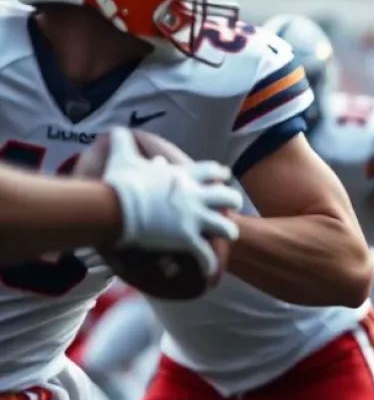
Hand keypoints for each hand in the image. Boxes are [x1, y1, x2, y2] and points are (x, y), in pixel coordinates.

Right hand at [103, 127, 242, 275]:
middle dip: (233, 201)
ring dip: (229, 231)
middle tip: (233, 205)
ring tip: (230, 236)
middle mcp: (195, 195)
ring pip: (225, 226)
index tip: (224, 175)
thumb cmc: (121, 183)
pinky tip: (212, 270)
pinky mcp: (186, 238)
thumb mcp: (124, 157)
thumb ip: (124, 142)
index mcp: (184, 176)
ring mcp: (193, 218)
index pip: (211, 170)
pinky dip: (209, 263)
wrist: (116, 208)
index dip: (220, 173)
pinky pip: (205, 254)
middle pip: (227, 196)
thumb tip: (115, 129)